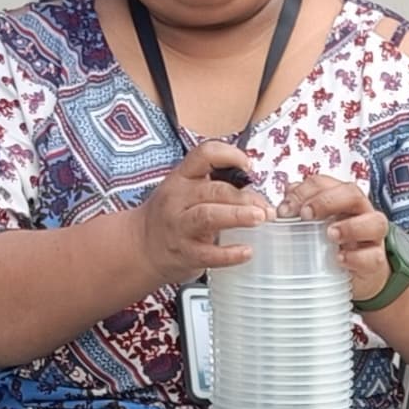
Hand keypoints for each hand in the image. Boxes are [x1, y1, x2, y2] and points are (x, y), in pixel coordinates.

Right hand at [131, 148, 269, 290]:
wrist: (142, 246)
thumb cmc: (172, 215)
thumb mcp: (185, 190)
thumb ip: (214, 184)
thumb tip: (255, 186)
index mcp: (182, 177)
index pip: (204, 155)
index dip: (230, 156)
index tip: (249, 166)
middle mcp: (179, 199)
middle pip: (214, 190)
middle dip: (245, 196)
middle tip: (266, 207)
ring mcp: (180, 226)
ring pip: (209, 216)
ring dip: (238, 215)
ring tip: (261, 218)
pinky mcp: (185, 253)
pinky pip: (209, 254)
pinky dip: (230, 254)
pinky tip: (247, 251)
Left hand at [280, 170, 395, 306]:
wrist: (353, 278)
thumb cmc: (330, 247)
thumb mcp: (311, 228)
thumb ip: (300, 210)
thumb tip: (284, 196)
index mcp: (341, 200)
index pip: (325, 183)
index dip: (304, 191)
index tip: (284, 210)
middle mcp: (360, 213)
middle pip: (352, 194)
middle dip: (326, 201)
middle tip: (305, 215)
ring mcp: (373, 237)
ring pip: (375, 222)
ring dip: (351, 227)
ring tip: (330, 235)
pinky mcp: (376, 261)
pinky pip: (374, 256)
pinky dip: (356, 257)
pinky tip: (339, 259)